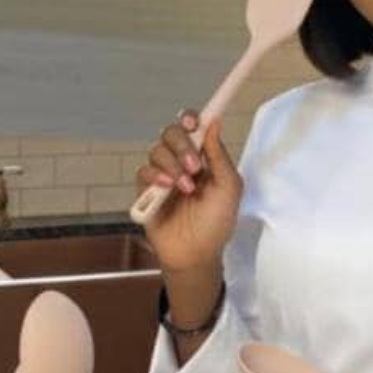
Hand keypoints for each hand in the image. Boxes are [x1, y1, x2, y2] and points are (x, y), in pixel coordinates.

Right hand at [135, 110, 242, 276]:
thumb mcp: (229, 188)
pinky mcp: (146, 191)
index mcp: (203, 157)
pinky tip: (166, 188)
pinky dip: (155, 176)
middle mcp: (181, 162)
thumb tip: (214, 123)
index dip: (191, 119)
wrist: (197, 253)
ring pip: (157, 150)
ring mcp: (163, 175)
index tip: (194, 121)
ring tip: (185, 188)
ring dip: (172, 165)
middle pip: (172, 133)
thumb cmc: (216, 223)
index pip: (193, 128)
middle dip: (183, 146)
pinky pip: (143, 171)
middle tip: (195, 166)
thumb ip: (220, 156)